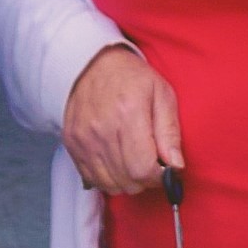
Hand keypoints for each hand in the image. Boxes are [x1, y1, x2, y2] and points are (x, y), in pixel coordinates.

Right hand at [63, 45, 185, 196]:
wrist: (93, 63)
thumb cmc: (131, 77)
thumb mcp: (162, 94)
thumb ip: (170, 132)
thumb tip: (176, 166)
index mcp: (128, 114)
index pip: (143, 169)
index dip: (159, 177)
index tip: (164, 170)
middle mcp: (102, 130)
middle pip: (127, 180)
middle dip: (145, 180)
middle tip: (150, 164)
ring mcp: (83, 139)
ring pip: (109, 184)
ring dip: (126, 181)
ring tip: (133, 162)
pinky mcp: (72, 144)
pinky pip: (91, 178)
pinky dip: (107, 177)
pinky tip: (116, 161)